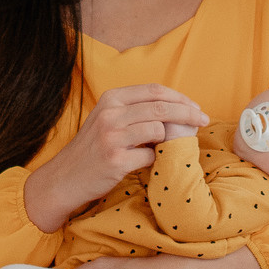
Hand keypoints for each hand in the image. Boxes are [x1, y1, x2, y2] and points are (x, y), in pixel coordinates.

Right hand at [23, 83, 207, 231]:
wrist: (64, 178)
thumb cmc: (92, 149)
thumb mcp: (107, 120)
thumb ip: (134, 111)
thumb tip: (175, 109)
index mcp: (111, 99)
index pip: (154, 90)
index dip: (180, 97)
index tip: (195, 108)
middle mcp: (110, 114)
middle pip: (162, 107)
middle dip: (188, 113)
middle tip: (203, 121)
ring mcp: (112, 137)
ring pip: (159, 129)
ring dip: (173, 138)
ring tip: (175, 145)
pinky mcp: (115, 160)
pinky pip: (151, 156)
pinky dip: (157, 159)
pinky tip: (153, 162)